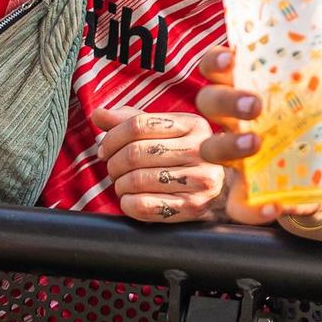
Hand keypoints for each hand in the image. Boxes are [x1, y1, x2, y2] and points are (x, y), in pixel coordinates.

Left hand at [92, 106, 226, 222]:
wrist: (223, 191)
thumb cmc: (185, 158)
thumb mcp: (167, 132)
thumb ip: (132, 121)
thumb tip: (99, 114)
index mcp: (194, 124)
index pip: (138, 124)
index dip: (112, 137)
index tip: (105, 148)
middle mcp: (202, 150)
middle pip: (135, 152)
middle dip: (113, 163)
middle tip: (113, 168)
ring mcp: (200, 180)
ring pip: (136, 179)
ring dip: (119, 184)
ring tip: (124, 183)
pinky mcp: (193, 207)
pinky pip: (143, 206)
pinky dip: (127, 203)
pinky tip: (131, 199)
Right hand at [196, 45, 321, 225]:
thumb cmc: (317, 125)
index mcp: (250, 88)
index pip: (217, 67)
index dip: (216, 61)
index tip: (232, 61)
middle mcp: (235, 120)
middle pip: (209, 102)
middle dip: (226, 100)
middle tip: (256, 106)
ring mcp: (236, 158)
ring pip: (210, 149)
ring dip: (228, 145)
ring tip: (256, 145)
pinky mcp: (246, 194)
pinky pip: (238, 205)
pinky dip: (254, 210)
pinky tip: (276, 206)